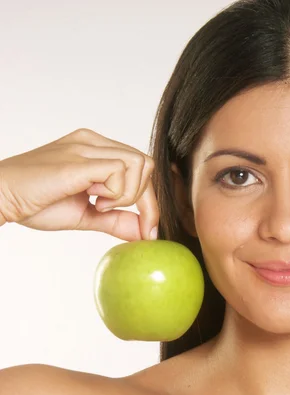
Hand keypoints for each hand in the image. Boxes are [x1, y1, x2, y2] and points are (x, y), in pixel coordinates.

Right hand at [0, 128, 158, 240]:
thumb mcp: (87, 215)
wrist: (0, 199)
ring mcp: (86, 146)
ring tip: (98, 204)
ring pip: (138, 164)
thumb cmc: (37, 204)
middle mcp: (93, 141)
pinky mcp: (78, 159)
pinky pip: (119, 170)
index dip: (150, 200)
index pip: (141, 167)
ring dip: (127, 194)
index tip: (148, 229)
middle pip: (146, 164)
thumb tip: (145, 234)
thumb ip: (116, 220)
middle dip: (145, 200)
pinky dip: (115, 193)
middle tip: (125, 219)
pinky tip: (91, 200)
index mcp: (96, 148)